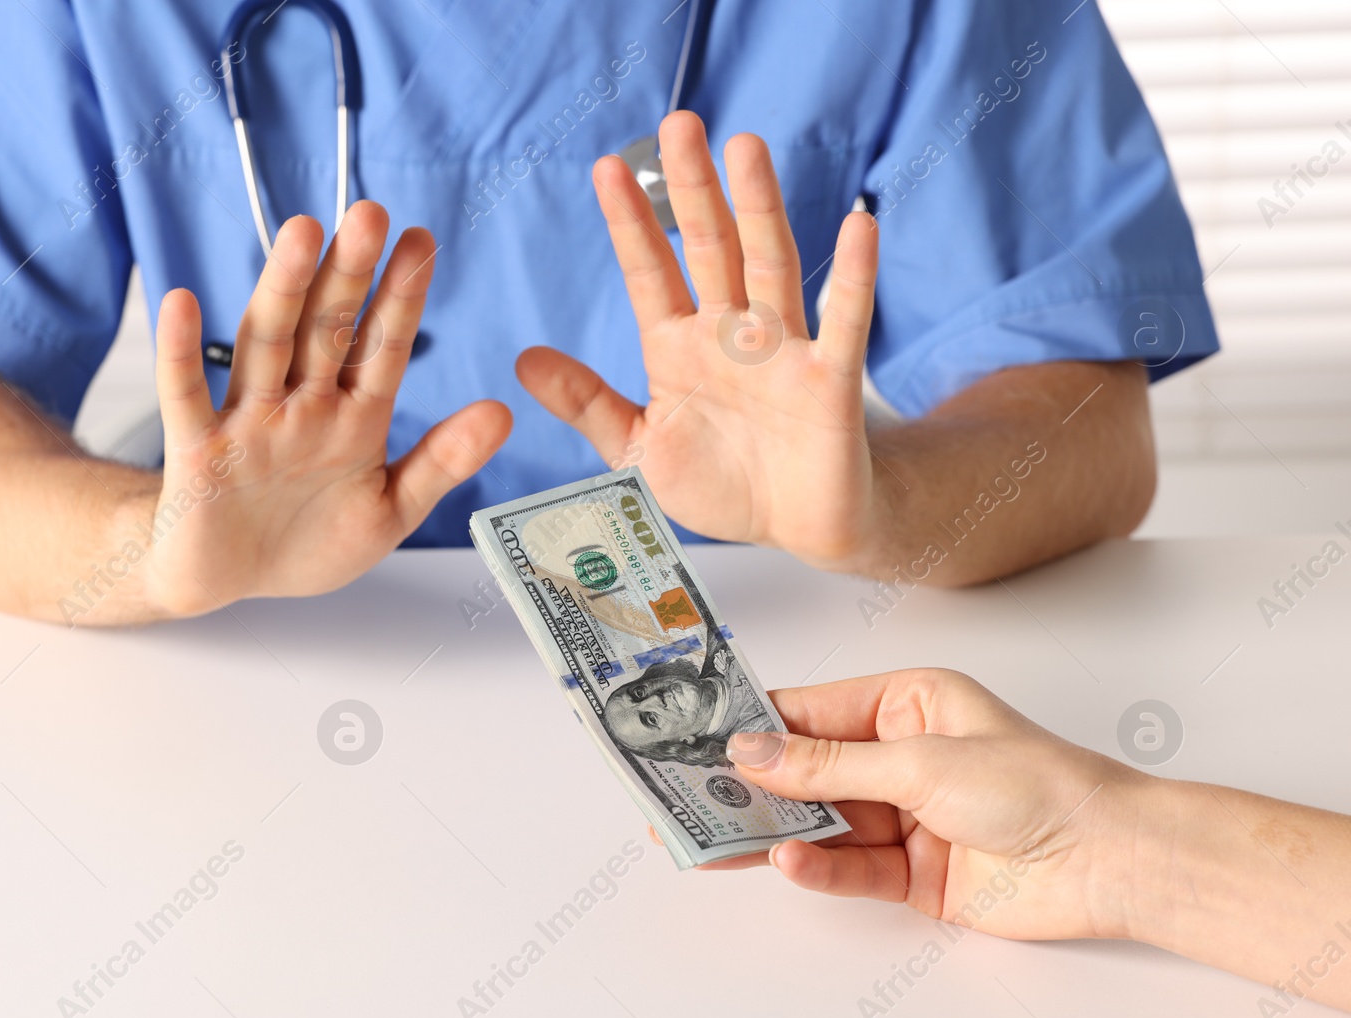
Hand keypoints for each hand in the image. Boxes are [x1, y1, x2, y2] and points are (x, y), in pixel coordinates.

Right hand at [143, 201, 510, 615]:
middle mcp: (302, 406)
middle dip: (348, 273)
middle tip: (370, 213)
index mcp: (353, 417)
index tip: (422, 241)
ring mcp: (248, 423)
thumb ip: (441, 462)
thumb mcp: (389, 509)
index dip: (401, 296)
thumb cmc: (308, 541)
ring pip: (267, 345)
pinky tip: (182, 302)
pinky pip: (185, 397)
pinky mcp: (196, 452)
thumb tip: (504, 412)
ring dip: (283, 290)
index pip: (380, 346)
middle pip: (325, 328)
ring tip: (302, 234)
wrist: (229, 582)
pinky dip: (179, 353)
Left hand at [517, 111, 884, 567]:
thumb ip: (588, 404)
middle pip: (711, 248)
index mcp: (679, 348)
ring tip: (745, 150)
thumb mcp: (638, 448)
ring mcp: (782, 352)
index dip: (629, 224)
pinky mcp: (830, 383)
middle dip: (693, 190)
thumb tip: (525, 360)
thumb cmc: (721, 482)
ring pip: (770, 266)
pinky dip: (853, 277)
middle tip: (678, 125)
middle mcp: (731, 335)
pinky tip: (857, 227)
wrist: (794, 528)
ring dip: (759, 209)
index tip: (602, 169)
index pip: (650, 272)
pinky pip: (844, 324)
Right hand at [711, 669, 1153, 942]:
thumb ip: (830, 765)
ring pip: (821, 822)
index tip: (699, 737)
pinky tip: (788, 861)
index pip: (811, 712)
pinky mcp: (913, 872)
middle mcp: (901, 756)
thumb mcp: (920, 762)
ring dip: (774, 829)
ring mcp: (905, 816)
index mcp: (906, 703)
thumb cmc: (1040, 784)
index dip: (755, 726)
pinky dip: (817, 866)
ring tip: (717, 837)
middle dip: (753, 784)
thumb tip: (756, 751)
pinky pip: (850, 866)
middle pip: (807, 770)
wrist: (1108, 861)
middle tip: (690, 795)